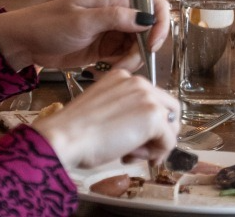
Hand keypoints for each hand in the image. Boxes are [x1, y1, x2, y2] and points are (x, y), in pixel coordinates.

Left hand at [0, 0, 171, 72]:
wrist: (22, 43)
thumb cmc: (48, 24)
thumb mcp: (82, 20)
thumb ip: (116, 18)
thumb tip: (148, 18)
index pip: (153, 4)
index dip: (159, 23)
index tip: (151, 44)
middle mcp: (119, 14)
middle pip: (149, 29)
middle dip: (143, 48)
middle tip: (127, 64)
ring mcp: (112, 32)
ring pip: (138, 46)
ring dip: (132, 61)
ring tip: (112, 70)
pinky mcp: (105, 50)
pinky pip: (125, 58)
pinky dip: (122, 66)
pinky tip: (107, 71)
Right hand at [31, 69, 179, 168]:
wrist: (64, 138)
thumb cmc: (75, 132)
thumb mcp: (103, 111)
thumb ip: (125, 112)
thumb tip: (144, 131)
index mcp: (124, 78)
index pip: (152, 98)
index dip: (149, 122)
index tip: (137, 138)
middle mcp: (139, 82)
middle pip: (168, 109)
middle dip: (159, 133)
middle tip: (141, 151)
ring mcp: (148, 98)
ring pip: (170, 125)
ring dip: (155, 145)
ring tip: (132, 156)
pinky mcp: (153, 116)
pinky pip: (169, 141)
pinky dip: (157, 154)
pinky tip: (134, 157)